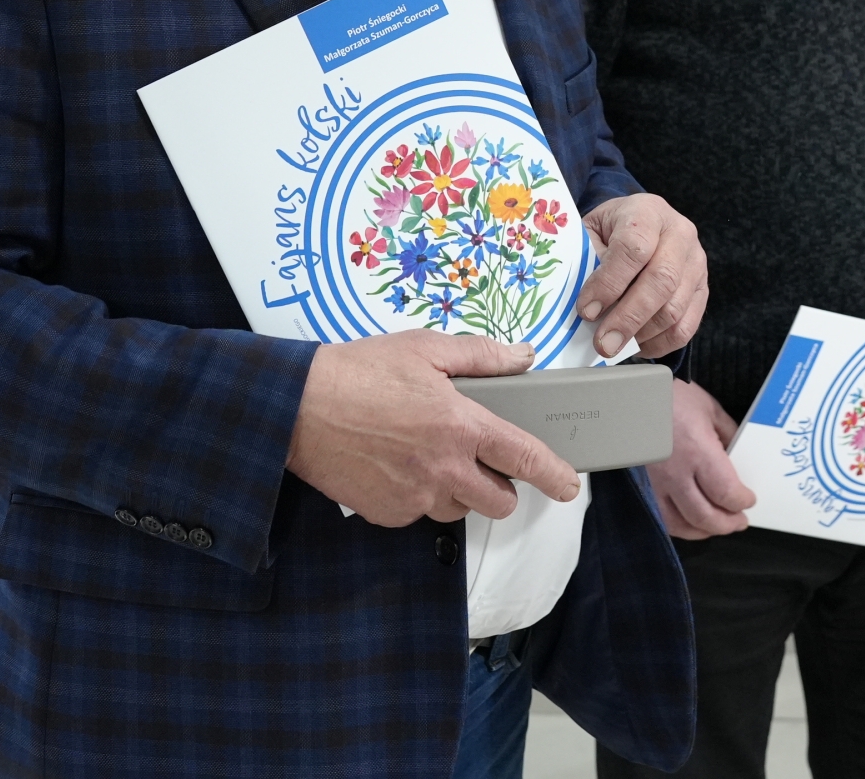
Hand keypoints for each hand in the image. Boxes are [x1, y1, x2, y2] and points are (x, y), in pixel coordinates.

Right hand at [285, 330, 579, 525]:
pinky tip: (400, 465)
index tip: (567, 485)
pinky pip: (419, 514)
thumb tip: (522, 357)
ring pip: (459, 509)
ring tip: (431, 455)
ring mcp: (414, 497)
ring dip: (459, 491)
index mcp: (460, 426)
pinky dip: (419, 496)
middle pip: (499, 501)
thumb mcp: (426, 349)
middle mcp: (442, 469)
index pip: (523, 458)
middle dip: (501, 486)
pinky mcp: (387, 513)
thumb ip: (482, 356)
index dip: (553, 475)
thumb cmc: (357, 372)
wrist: (296, 408)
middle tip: (483, 460)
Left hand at [578, 194, 708, 358]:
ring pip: (675, 308)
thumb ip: (587, 263)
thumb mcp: (591, 232)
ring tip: (615, 344)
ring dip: (642, 334)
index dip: (609, 283)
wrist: (640, 222)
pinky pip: (686, 326)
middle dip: (628, 318)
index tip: (586, 310)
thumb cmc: (610, 230)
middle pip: (661, 281)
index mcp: (647, 212)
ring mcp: (696, 262)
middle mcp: (679, 234)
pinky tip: (636, 344)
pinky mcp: (702, 288)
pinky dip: (660, 343)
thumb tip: (583, 310)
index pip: (634, 248)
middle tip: (603, 343)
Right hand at [645, 378, 755, 539]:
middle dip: (728, 524)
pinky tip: (691, 523)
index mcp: (698, 452)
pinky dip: (679, 527)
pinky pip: (661, 517)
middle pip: (705, 516)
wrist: (632, 395)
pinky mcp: (643, 486)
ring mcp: (656, 483)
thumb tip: (740, 453)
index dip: (741, 502)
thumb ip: (729, 433)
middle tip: (740, 521)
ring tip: (719, 526)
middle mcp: (677, 474)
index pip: (726, 493)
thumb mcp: (710, 409)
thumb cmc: (671, 397)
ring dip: (704, 531)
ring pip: (681, 524)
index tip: (749, 500)